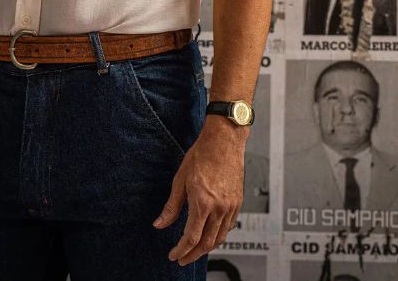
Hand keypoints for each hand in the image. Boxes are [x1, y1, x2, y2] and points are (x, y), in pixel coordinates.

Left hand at [153, 120, 246, 264]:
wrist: (224, 140)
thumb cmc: (202, 155)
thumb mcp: (180, 180)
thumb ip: (171, 206)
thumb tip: (160, 224)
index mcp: (202, 203)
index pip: (191, 238)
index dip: (181, 250)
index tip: (173, 255)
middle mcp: (219, 208)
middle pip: (206, 243)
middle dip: (193, 255)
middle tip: (183, 259)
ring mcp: (231, 206)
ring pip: (220, 237)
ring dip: (207, 248)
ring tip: (195, 251)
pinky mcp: (237, 202)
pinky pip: (229, 226)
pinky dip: (219, 235)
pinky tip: (211, 234)